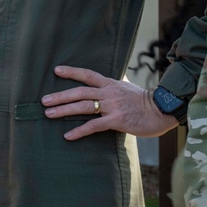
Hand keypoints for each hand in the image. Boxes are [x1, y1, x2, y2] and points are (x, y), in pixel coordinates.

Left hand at [41, 65, 177, 139]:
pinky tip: (67, 135)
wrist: (163, 110)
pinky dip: (79, 130)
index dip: (72, 72)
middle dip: (60, 96)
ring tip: (48, 113)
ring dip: (64, 110)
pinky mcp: (116, 120)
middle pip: (79, 92)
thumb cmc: (145, 101)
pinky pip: (94, 126)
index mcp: (110, 84)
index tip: (56, 70)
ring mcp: (112, 106)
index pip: (87, 74)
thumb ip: (114, 85)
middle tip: (44, 100)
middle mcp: (109, 93)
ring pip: (83, 106)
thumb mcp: (127, 87)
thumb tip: (108, 79)